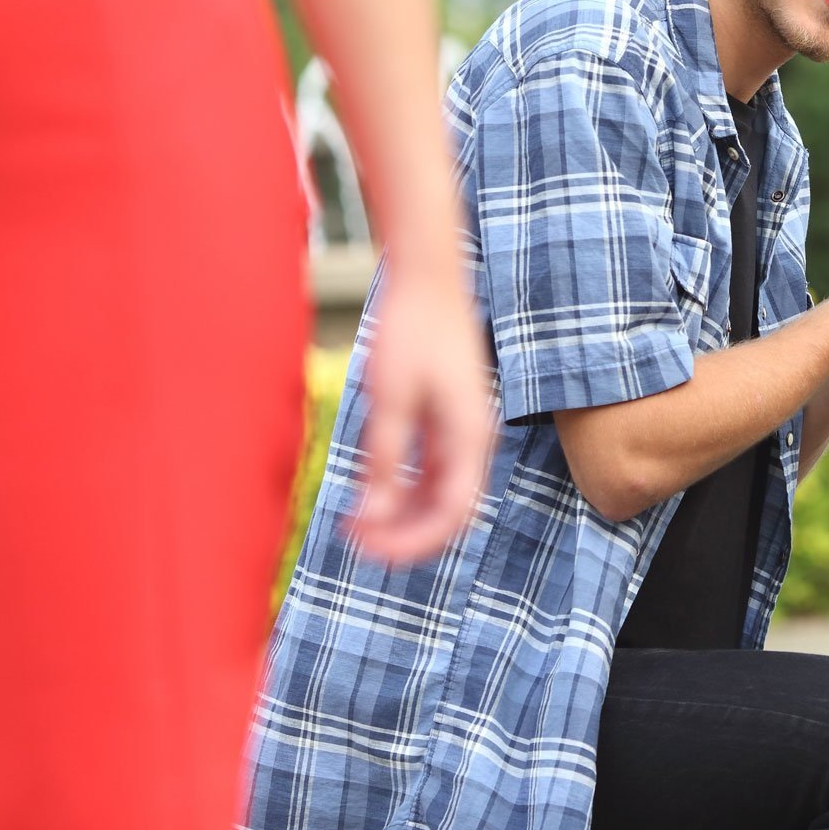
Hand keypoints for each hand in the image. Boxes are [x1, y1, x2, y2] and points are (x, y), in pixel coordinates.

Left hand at [354, 275, 495, 561]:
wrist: (426, 278)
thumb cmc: (411, 331)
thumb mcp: (389, 399)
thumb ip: (383, 460)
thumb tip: (373, 515)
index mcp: (469, 437)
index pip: (452, 514)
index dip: (412, 542)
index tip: (369, 551)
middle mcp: (474, 440)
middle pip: (448, 512)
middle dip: (404, 535)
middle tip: (355, 542)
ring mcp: (462, 431)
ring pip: (439, 494)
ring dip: (402, 515)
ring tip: (357, 523)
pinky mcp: (447, 419)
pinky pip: (429, 471)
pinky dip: (402, 489)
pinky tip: (367, 492)